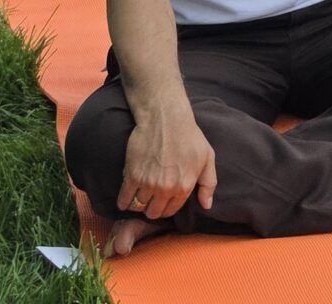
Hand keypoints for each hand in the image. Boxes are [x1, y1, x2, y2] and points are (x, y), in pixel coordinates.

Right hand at [118, 105, 215, 220]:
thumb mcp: (207, 158)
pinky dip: (123, 202)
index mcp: (184, 187)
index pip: (170, 211)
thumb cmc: (189, 136)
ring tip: (139, 195)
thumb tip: (206, 206)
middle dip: (152, 208)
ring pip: (139, 206)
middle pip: (153, 213)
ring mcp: (148, 183)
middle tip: (150, 199)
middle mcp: (166, 189)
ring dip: (138, 203)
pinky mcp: (132, 176)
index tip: (161, 203)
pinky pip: (124, 199)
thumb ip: (208, 184)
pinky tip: (125, 199)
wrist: (166, 118)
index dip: (165, 208)